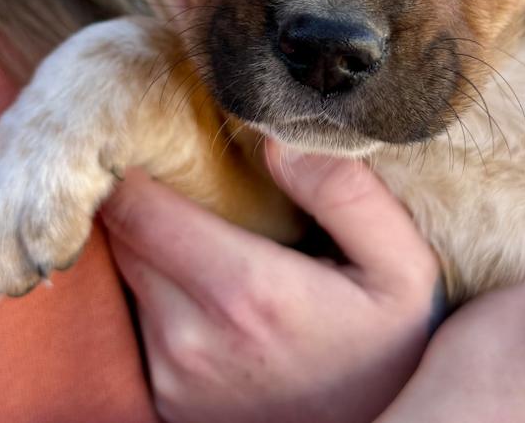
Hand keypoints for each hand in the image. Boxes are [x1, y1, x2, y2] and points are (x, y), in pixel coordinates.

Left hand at [102, 144, 440, 422]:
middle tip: (184, 162)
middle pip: (122, 236)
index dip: (133, 158)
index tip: (158, 129)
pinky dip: (157, 284)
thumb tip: (278, 137)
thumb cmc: (392, 349)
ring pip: (128, 275)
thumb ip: (345, 193)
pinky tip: (204, 273)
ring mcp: (172, 377)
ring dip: (151, 238)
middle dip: (141, 192)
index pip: (134, 206)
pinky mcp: (167, 401)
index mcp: (242, 290)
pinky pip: (138, 319)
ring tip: (201, 216)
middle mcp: (189, 338)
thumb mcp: (402, 266)